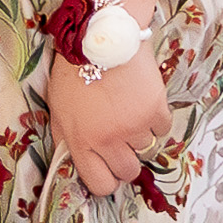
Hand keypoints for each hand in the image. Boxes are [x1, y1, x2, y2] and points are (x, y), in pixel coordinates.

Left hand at [37, 47, 166, 197]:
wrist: (100, 37)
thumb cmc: (74, 72)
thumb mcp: (59, 110)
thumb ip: (68, 139)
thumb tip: (75, 161)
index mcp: (81, 142)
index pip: (101, 185)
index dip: (106, 180)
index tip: (108, 169)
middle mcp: (109, 140)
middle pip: (128, 173)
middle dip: (125, 161)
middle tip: (120, 141)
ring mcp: (134, 127)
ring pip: (146, 150)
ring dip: (139, 136)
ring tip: (127, 111)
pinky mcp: (156, 110)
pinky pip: (162, 130)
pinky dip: (155, 120)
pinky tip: (142, 102)